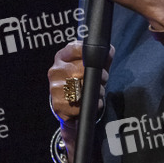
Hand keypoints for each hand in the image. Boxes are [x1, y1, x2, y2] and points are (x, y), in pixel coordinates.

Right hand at [48, 40, 112, 158]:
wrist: (72, 114)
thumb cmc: (84, 87)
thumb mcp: (94, 69)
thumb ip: (103, 57)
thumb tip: (110, 48)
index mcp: (61, 57)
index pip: (76, 48)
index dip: (92, 57)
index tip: (99, 66)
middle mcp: (54, 71)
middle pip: (82, 70)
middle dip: (98, 78)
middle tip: (100, 84)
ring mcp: (54, 89)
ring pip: (82, 87)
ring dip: (95, 93)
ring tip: (94, 95)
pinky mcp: (58, 106)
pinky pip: (80, 104)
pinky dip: (90, 106)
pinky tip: (89, 106)